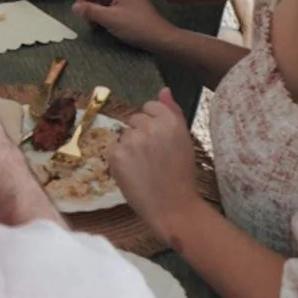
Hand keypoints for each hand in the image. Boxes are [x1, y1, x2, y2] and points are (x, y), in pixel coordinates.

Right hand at [68, 0, 172, 51]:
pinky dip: (100, 12)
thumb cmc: (136, 25)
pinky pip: (107, 5)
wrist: (159, 38)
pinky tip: (98, 24)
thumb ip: (90, 11)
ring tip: (90, 22)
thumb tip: (74, 7)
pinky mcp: (126, 7)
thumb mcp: (110, 18)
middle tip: (80, 14)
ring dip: (92, 8)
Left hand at [107, 90, 199, 239]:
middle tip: (153, 157)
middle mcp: (151, 127)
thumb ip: (173, 112)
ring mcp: (131, 140)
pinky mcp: (116, 155)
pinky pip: (113, 149)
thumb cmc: (181, 175)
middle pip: (135, 119)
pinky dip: (120, 160)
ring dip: (130, 147)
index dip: (153, 124)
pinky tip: (134, 173)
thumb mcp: (184, 140)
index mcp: (170, 121)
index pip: (150, 106)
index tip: (159, 140)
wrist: (173, 208)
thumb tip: (164, 89)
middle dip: (140, 134)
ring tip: (145, 167)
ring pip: (124, 135)